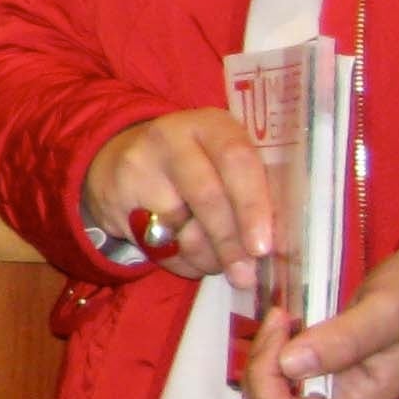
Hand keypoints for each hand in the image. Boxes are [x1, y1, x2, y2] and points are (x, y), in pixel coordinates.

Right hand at [82, 110, 275, 290]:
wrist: (119, 160)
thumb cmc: (195, 165)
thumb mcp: (224, 159)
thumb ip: (256, 188)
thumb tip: (282, 245)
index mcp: (211, 124)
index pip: (237, 160)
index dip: (253, 205)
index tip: (263, 246)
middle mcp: (171, 138)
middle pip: (207, 197)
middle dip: (231, 242)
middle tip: (246, 275)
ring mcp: (138, 168)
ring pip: (181, 230)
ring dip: (209, 259)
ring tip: (222, 265)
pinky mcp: (116, 200)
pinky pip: (157, 247)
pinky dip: (182, 262)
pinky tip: (190, 256)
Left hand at [238, 239, 398, 398]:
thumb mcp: (385, 311)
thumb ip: (342, 340)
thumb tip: (289, 365)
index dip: (263, 377)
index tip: (283, 326)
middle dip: (259, 371)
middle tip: (281, 321)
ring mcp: (334, 395)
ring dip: (264, 361)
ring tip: (285, 319)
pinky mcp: (328, 375)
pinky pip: (280, 381)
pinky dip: (273, 354)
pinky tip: (290, 323)